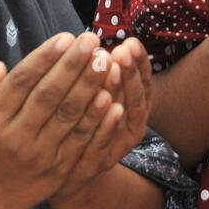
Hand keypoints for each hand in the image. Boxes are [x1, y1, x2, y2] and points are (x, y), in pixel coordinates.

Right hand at [0, 31, 118, 208]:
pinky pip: (81, 141)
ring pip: (68, 116)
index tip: (65, 37)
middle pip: (48, 96)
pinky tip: (112, 97)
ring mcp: (40, 155)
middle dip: (72, 66)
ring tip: (106, 60)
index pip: (21, 83)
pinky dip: (98, 120)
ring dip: (90, 86)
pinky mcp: (60, 168)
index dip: (44, 59)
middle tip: (91, 40)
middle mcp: (16, 138)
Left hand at [52, 36, 153, 198]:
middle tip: (123, 50)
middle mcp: (133, 123)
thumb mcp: (93, 93)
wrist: (65, 168)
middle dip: (132, 71)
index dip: (139, 62)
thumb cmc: (80, 120)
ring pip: (129, 114)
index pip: (143, 79)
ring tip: (115, 67)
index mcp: (134, 105)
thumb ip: (96, 72)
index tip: (131, 42)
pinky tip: (109, 103)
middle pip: (139, 94)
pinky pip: (109, 140)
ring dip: (124, 89)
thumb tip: (91, 40)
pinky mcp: (104, 160)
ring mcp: (121, 143)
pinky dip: (110, 123)